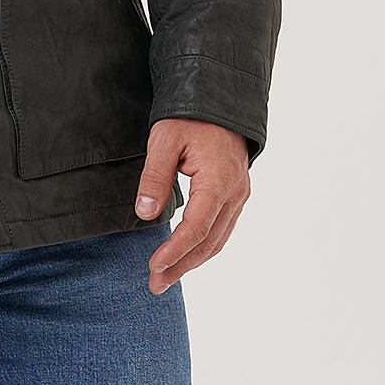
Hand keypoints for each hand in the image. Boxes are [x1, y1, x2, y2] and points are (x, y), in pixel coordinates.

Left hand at [135, 119, 250, 294]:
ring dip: (192, 262)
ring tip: (166, 278)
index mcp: (218, 180)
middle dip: (181, 266)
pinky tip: (185, 257)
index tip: (154, 266)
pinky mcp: (235, 194)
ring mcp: (239, 195)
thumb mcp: (164, 140)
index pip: (196, 228)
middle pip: (209, 242)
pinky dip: (203, 248)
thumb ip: (154, 178)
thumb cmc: (190, 118)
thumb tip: (145, 215)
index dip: (175, 251)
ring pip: (218, 240)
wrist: (219, 100)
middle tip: (155, 285)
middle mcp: (235, 192)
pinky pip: (222, 229)